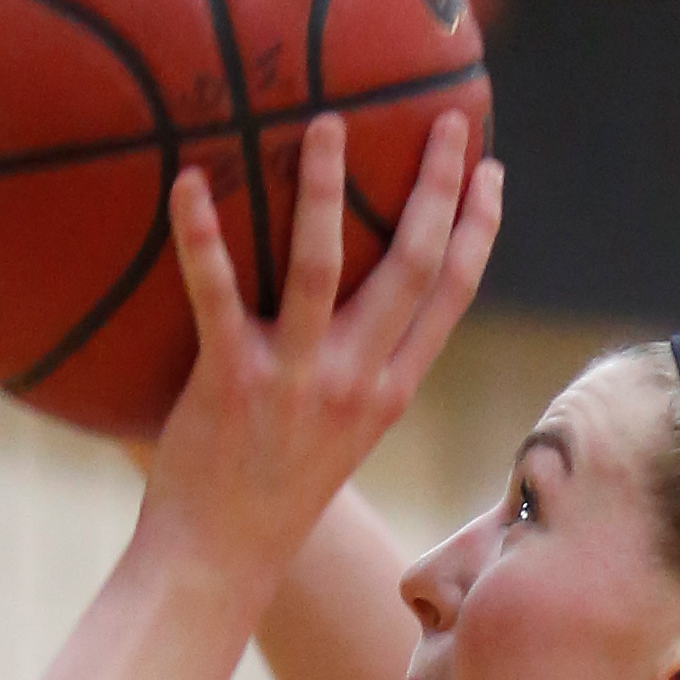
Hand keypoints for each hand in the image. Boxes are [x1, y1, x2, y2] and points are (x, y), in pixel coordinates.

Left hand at [145, 113, 500, 572]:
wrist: (217, 563)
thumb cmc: (267, 496)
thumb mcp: (334, 437)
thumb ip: (345, 374)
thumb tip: (330, 302)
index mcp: (387, 392)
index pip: (450, 297)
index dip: (477, 229)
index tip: (490, 170)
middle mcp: (355, 382)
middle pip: (413, 266)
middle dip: (437, 185)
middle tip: (447, 116)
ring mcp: (296, 381)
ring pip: (324, 266)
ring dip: (327, 188)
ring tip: (329, 122)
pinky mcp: (232, 383)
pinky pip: (215, 294)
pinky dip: (201, 235)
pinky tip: (188, 179)